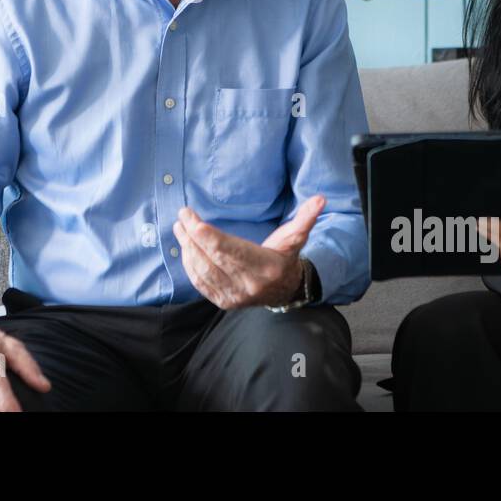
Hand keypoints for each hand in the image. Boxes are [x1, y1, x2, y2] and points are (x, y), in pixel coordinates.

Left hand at [172, 195, 324, 308]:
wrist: (285, 291)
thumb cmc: (286, 257)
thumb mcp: (297, 237)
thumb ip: (306, 218)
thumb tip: (321, 199)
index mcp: (265, 266)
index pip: (228, 249)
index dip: (206, 233)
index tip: (190, 216)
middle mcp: (249, 284)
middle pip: (211, 258)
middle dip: (192, 236)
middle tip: (182, 216)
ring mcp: (235, 296)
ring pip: (202, 271)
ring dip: (187, 248)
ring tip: (179, 228)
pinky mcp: (224, 301)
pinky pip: (201, 283)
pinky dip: (190, 265)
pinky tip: (186, 248)